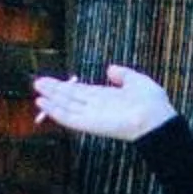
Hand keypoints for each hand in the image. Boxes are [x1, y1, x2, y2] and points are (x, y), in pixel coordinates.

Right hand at [32, 64, 176, 141]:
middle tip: (37, 82)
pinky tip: (43, 102)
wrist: (155, 118)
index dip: (66, 86)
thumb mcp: (137, 80)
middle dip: (54, 90)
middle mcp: (97, 106)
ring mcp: (91, 115)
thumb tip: (110, 69)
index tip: (53, 80)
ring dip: (51, 98)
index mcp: (107, 97)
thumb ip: (122, 74)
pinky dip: (54, 110)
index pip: (81, 92)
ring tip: (36, 89)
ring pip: (66, 105)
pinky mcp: (88, 124)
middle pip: (70, 97)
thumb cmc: (151, 102)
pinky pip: (68, 117)